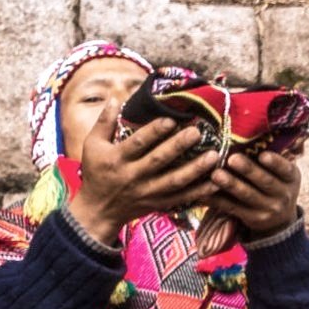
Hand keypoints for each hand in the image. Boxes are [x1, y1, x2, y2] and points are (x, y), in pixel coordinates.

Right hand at [68, 113, 215, 244]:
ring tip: (214, 156)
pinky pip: (182, 198)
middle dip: (179, 146)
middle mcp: (133, 176)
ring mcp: (148, 192)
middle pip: (159, 160)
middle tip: (197, 132)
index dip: (154, 132)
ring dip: (196, 169)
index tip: (171, 119)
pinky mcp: (158, 203)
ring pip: (175, 181)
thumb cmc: (96, 172)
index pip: (138, 143)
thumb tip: (116, 98)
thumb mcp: (92, 145)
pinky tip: (216, 182)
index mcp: (117, 159)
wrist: (98, 210)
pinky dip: (200, 192)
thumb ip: (104, 122)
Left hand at [208, 148, 301, 237]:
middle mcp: (284, 194)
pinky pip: (233, 208)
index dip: (275, 163)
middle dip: (248, 170)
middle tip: (232, 159)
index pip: (285, 169)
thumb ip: (271, 156)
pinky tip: (204, 192)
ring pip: (247, 195)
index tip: (263, 155)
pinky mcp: (252, 219)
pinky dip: (217, 200)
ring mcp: (269, 209)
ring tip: (215, 174)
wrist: (279, 219)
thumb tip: (250, 131)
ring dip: (230, 184)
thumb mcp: (282, 173)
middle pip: (265, 181)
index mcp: (291, 178)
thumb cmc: (275, 183)